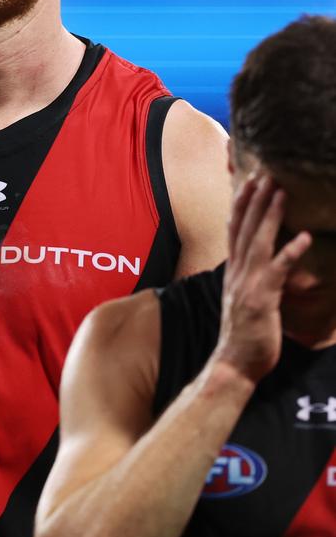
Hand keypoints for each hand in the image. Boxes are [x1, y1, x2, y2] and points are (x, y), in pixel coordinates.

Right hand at [213, 174, 311, 384]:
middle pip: (244, 228)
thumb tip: (263, 261)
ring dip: (270, 215)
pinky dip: (289, 252)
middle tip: (264, 174)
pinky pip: (277, 270)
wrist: (234, 361)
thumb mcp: (244, 296)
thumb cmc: (244, 331)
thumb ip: (251, 275)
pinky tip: (304, 237)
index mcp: (233, 269)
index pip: (234, 228)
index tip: (249, 181)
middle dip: (254, 200)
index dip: (241, 203)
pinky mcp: (262, 298)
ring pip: (257, 242)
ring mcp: (247, 283)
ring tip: (281, 192)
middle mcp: (237, 271)